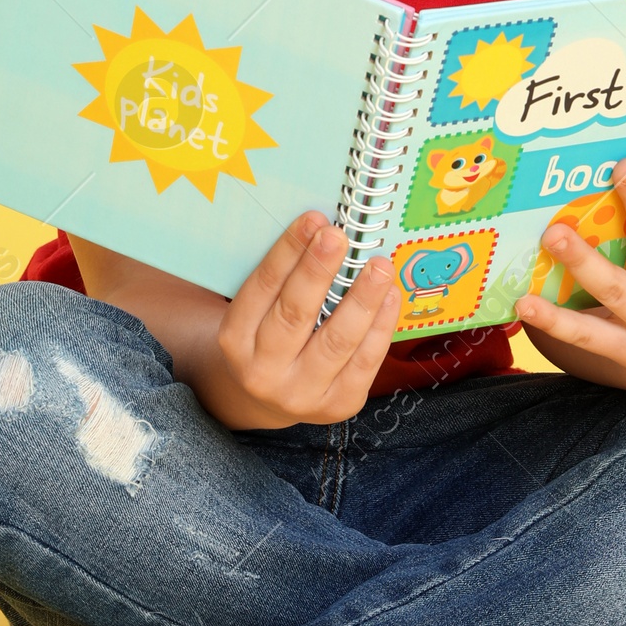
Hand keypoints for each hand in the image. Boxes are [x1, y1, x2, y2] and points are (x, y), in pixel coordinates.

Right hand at [215, 212, 400, 426]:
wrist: (272, 398)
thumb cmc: (269, 336)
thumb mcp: (257, 312)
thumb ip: (282, 279)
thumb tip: (320, 230)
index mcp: (235, 340)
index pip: (262, 288)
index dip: (288, 251)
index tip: (313, 220)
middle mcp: (262, 372)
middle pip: (295, 315)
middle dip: (319, 271)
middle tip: (339, 236)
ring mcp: (301, 394)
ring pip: (336, 342)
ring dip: (361, 299)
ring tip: (379, 265)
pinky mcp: (338, 406)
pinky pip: (364, 363)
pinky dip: (380, 326)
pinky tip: (390, 295)